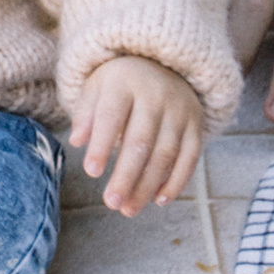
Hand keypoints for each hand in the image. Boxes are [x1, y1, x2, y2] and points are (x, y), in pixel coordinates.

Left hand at [71, 54, 204, 213]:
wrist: (162, 65)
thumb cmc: (120, 84)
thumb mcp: (97, 87)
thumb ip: (85, 113)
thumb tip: (76, 141)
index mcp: (124, 82)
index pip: (112, 116)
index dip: (102, 144)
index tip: (91, 172)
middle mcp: (156, 95)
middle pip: (141, 141)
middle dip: (126, 176)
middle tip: (111, 203)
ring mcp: (179, 111)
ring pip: (165, 154)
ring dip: (147, 186)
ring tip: (129, 209)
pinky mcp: (196, 126)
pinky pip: (190, 158)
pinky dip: (176, 182)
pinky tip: (159, 200)